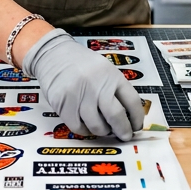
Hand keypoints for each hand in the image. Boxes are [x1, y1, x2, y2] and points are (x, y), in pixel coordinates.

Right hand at [23, 28, 143, 140]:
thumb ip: (114, 89)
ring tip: (102, 128)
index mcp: (111, 75)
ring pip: (96, 126)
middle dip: (123, 130)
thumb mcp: (103, 69)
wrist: (53, 54)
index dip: (137, 117)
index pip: (131, 100)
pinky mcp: (63, 104)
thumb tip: (127, 116)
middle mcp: (96, 85)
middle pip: (116, 116)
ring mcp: (79, 95)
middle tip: (124, 135)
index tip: (136, 126)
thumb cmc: (81, 63)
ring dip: (102, 131)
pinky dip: (84, 130)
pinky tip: (86, 125)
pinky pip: (78, 127)